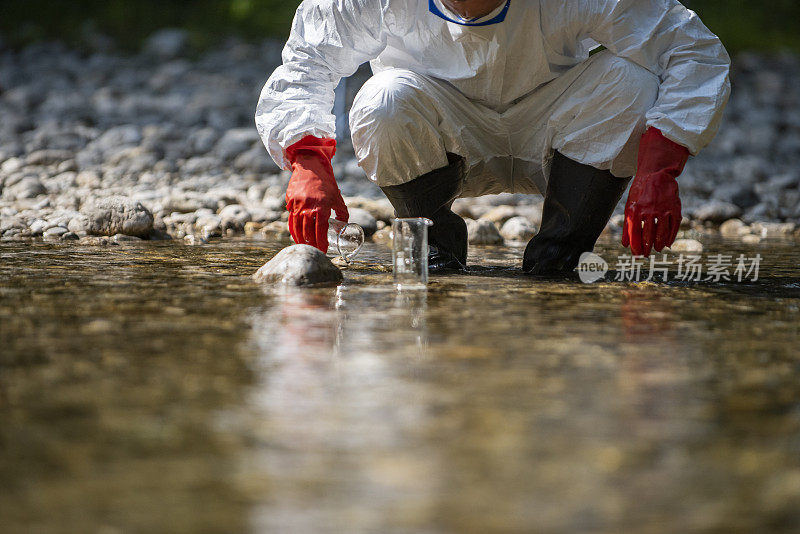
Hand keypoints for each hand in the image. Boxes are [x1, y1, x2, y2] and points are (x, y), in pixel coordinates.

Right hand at [285, 135, 348, 251]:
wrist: (311, 166)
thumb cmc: (327, 183)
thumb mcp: (338, 198)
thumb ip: (342, 214)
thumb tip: (341, 228)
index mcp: (321, 207)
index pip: (320, 230)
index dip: (322, 242)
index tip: (324, 251)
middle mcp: (308, 207)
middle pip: (308, 231)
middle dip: (312, 244)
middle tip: (315, 252)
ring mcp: (297, 205)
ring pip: (297, 227)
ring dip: (301, 239)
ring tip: (305, 247)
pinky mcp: (290, 202)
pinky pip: (291, 219)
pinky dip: (293, 230)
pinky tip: (296, 236)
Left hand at [622, 128, 688, 256]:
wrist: (656, 175)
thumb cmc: (640, 193)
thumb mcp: (630, 206)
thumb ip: (628, 226)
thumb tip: (625, 245)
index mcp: (635, 210)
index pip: (635, 234)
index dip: (636, 247)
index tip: (636, 255)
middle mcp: (649, 211)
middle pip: (648, 236)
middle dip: (647, 248)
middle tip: (646, 255)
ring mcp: (663, 209)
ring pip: (662, 233)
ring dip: (659, 244)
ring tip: (657, 249)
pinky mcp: (675, 208)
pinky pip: (674, 226)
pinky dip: (671, 236)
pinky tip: (668, 243)